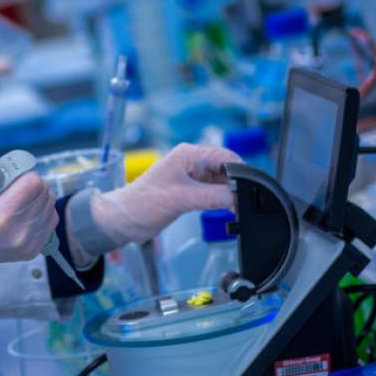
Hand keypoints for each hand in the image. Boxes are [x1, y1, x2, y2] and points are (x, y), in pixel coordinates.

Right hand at [0, 147, 58, 293]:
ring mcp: (28, 245)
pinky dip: (41, 210)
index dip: (21, 173)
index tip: (7, 176)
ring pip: (49, 204)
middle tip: (9, 187)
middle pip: (43, 192)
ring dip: (36, 196)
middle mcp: (19, 234)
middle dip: (28, 183)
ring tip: (14, 199)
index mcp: (0, 219)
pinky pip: (51, 219)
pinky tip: (22, 211)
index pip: (32, 183)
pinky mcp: (33, 250)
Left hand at [90, 144, 240, 244]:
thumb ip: (211, 196)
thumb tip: (237, 197)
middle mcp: (192, 162)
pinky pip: (214, 192)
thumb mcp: (180, 199)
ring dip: (230, 194)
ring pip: (222, 181)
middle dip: (238, 184)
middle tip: (244, 204)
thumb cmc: (141, 204)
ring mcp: (191, 176)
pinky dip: (222, 201)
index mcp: (188, 155)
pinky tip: (227, 211)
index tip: (252, 188)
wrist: (123, 220)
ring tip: (236, 210)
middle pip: (226, 168)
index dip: (241, 171)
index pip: (225, 156)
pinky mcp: (191, 190)